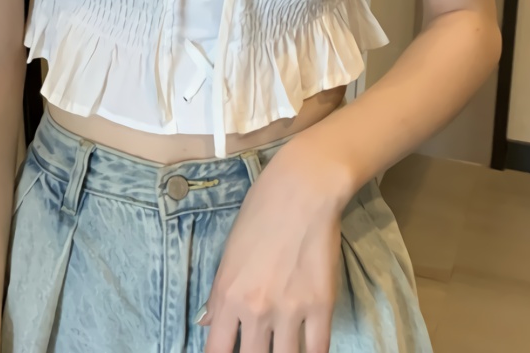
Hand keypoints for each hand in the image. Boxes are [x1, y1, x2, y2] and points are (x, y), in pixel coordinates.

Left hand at [198, 136, 354, 352]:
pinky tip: (308, 346)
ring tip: (284, 343)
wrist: (301, 191)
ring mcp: (290, 311)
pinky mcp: (322, 307)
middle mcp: (255, 310)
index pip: (216, 352)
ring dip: (284, 352)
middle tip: (260, 342)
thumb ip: (219, 293)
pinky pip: (317, 350)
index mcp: (227, 295)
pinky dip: (312, 351)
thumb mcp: (230, 252)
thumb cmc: (260, 212)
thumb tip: (207, 323)